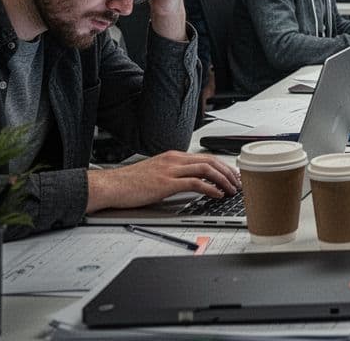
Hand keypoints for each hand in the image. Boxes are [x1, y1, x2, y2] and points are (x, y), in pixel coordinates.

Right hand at [86, 150, 240, 212]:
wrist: (111, 186)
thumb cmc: (130, 183)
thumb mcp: (156, 173)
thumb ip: (174, 174)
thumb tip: (192, 183)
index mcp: (173, 156)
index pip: (205, 157)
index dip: (223, 166)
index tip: (232, 175)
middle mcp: (174, 159)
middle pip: (210, 160)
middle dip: (229, 172)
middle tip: (238, 183)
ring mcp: (171, 170)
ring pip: (207, 169)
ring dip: (224, 180)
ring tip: (231, 190)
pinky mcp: (166, 183)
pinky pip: (196, 183)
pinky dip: (211, 188)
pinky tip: (218, 194)